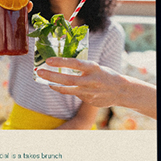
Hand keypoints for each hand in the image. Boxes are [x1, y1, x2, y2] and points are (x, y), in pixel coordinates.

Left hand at [37, 57, 158, 118]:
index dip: (61, 62)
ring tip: (45, 80)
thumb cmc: (106, 75)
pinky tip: (62, 87)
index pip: (75, 63)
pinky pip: (74, 94)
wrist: (121, 91)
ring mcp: (89, 92)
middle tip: (39, 71)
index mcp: (94, 68)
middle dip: (51, 75)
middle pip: (67, 79)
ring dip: (54, 85)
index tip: (48, 60)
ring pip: (67, 90)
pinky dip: (67, 90)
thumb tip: (63, 63)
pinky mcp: (88, 100)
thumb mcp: (96, 67)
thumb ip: (82, 67)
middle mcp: (91, 80)